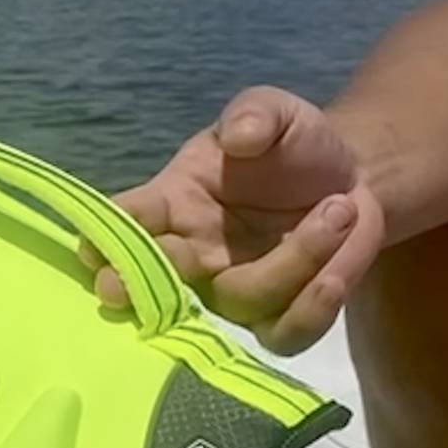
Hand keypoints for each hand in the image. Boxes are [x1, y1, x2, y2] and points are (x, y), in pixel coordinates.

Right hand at [86, 87, 385, 354]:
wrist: (353, 176)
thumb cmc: (294, 145)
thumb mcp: (275, 111)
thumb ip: (255, 114)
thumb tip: (240, 136)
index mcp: (173, 203)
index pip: (127, 223)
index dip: (106, 240)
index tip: (93, 252)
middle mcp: (192, 254)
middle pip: (156, 282)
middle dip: (144, 286)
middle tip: (166, 267)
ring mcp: (232, 292)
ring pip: (237, 302)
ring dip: (289, 265)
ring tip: (338, 209)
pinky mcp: (278, 318)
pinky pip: (282, 336)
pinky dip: (310, 311)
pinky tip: (337, 274)